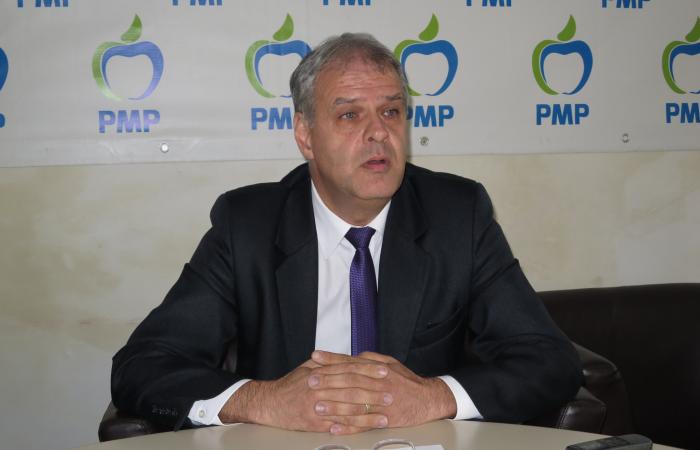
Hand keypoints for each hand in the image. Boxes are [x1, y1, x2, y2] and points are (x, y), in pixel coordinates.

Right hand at [218, 357, 389, 432]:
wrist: (269, 403)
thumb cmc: (290, 385)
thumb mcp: (308, 367)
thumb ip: (328, 362)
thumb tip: (350, 357)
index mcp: (320, 372)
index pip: (349, 369)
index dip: (368, 370)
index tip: (384, 371)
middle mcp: (319, 388)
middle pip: (351, 389)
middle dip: (374, 391)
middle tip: (391, 393)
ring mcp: (317, 406)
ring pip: (348, 409)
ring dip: (369, 412)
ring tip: (385, 413)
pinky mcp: (314, 423)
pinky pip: (338, 425)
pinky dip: (354, 427)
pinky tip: (366, 427)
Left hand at [309, 351, 456, 433]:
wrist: (429, 399)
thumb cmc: (407, 381)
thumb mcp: (390, 363)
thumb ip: (370, 359)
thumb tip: (351, 356)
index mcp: (378, 369)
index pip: (351, 362)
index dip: (332, 359)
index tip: (315, 357)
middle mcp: (379, 384)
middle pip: (350, 381)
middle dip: (328, 381)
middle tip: (310, 380)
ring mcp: (382, 403)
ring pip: (355, 404)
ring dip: (334, 406)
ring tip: (317, 406)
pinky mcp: (385, 420)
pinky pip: (364, 424)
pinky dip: (348, 427)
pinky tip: (334, 427)